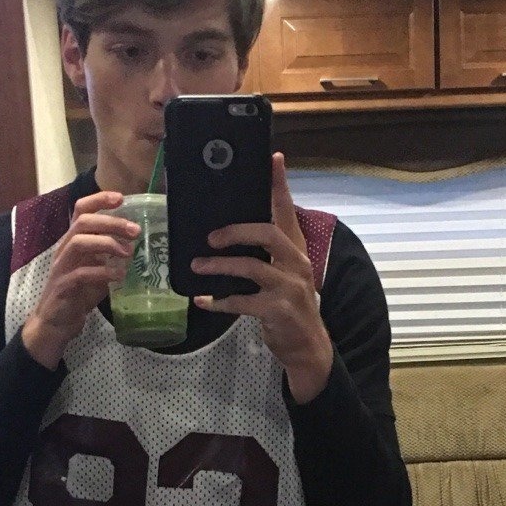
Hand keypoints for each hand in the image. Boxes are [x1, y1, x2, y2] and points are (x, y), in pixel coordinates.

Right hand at [21, 191, 139, 368]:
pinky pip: (81, 273)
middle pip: (83, 222)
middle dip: (111, 222)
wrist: (57, 322)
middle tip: (135, 230)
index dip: (99, 200)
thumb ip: (110, 257)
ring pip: (79, 242)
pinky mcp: (62, 286)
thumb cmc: (78, 294)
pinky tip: (118, 276)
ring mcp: (61, 266)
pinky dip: (102, 272)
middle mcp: (65, 249)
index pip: (81, 210)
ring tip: (128, 253)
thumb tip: (134, 245)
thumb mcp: (98, 270)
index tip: (121, 197)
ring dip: (107, 244)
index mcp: (73, 241)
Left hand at [191, 153, 333, 403]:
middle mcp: (297, 264)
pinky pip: (241, 301)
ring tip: (198, 266)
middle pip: (267, 233)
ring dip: (219, 266)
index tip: (273, 158)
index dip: (280, 185)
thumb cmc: (289, 307)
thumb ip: (267, 254)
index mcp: (296, 251)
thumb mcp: (285, 275)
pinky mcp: (277, 310)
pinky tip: (202, 300)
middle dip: (235, 231)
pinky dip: (218, 300)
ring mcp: (289, 287)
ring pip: (250, 267)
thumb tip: (230, 235)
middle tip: (210, 238)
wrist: (308, 347)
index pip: (287, 212)